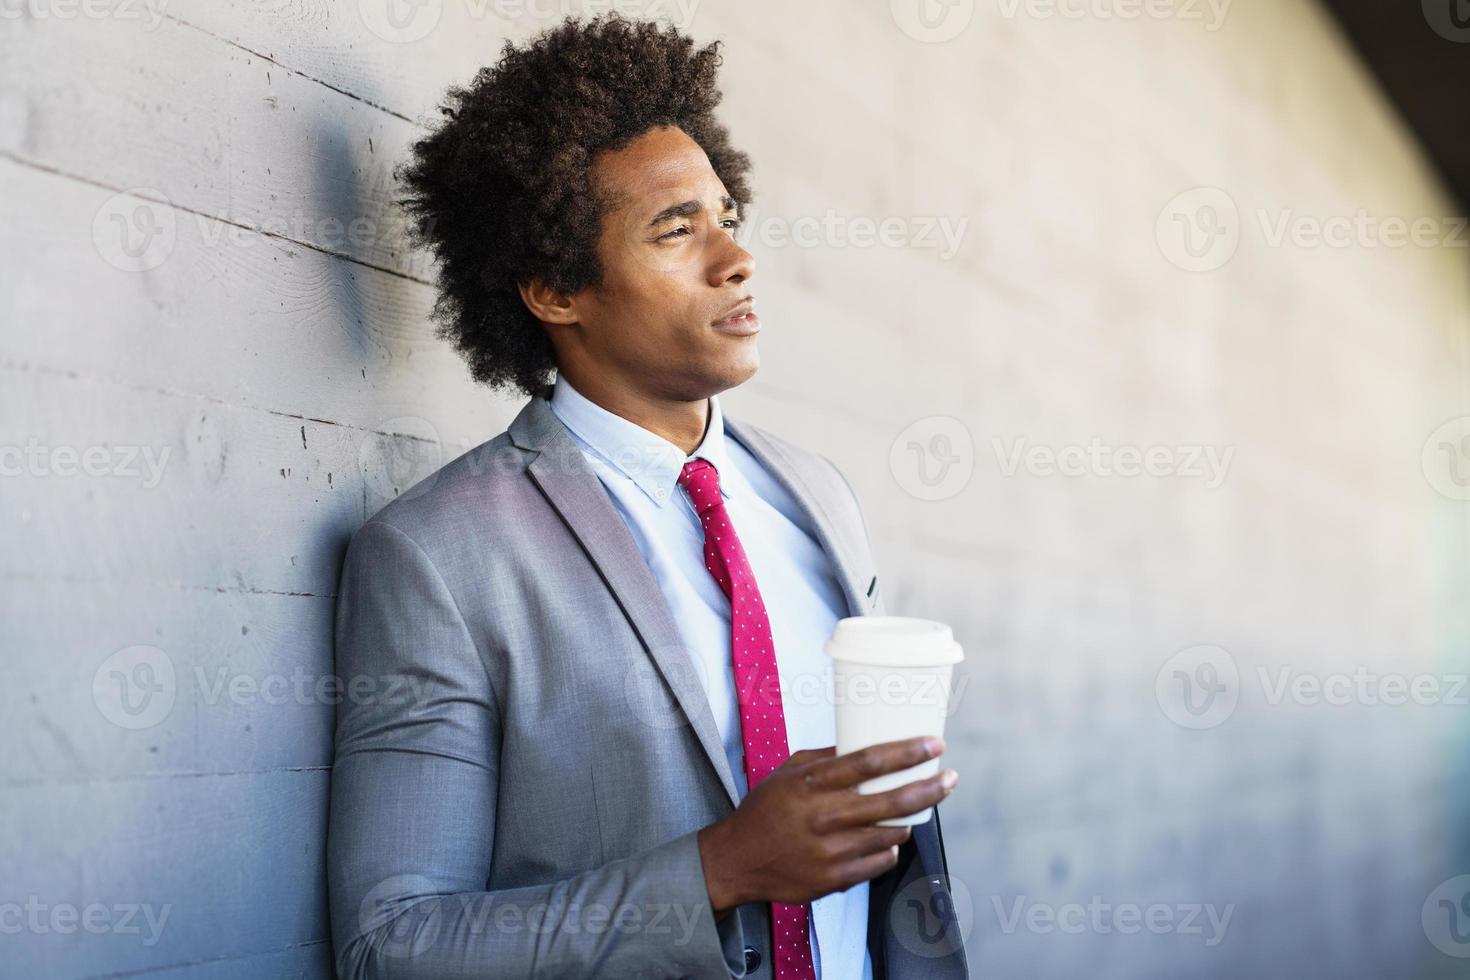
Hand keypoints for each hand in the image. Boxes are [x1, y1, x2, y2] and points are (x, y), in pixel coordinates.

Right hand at [697, 735, 956, 913]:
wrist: (736, 860)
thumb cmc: (765, 810)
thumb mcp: (788, 772)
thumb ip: (825, 758)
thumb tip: (865, 741)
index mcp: (812, 783)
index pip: (869, 762)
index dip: (908, 753)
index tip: (935, 745)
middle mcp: (823, 817)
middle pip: (892, 800)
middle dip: (929, 788)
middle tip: (949, 778)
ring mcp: (830, 852)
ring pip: (891, 834)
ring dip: (907, 820)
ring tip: (910, 810)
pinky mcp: (833, 880)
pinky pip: (880, 861)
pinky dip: (888, 848)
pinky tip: (885, 839)